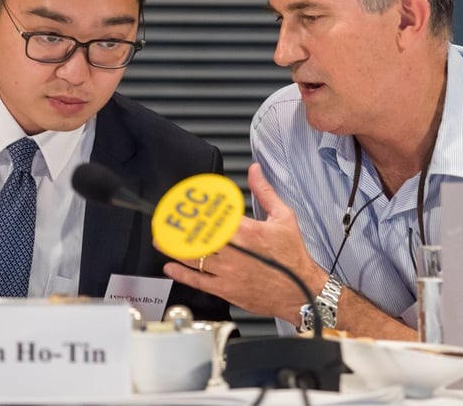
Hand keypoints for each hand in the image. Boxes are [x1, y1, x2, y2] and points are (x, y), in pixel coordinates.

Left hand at [162, 163, 327, 323]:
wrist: (301, 291)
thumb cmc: (293, 256)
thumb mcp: (284, 217)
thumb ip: (264, 192)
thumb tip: (255, 170)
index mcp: (247, 231)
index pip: (213, 216)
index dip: (195, 208)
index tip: (182, 202)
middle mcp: (235, 252)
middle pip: (198, 237)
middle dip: (177, 228)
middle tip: (163, 221)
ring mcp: (228, 272)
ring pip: (193, 258)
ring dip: (173, 248)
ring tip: (160, 240)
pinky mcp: (226, 289)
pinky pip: (198, 281)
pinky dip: (181, 273)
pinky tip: (170, 266)